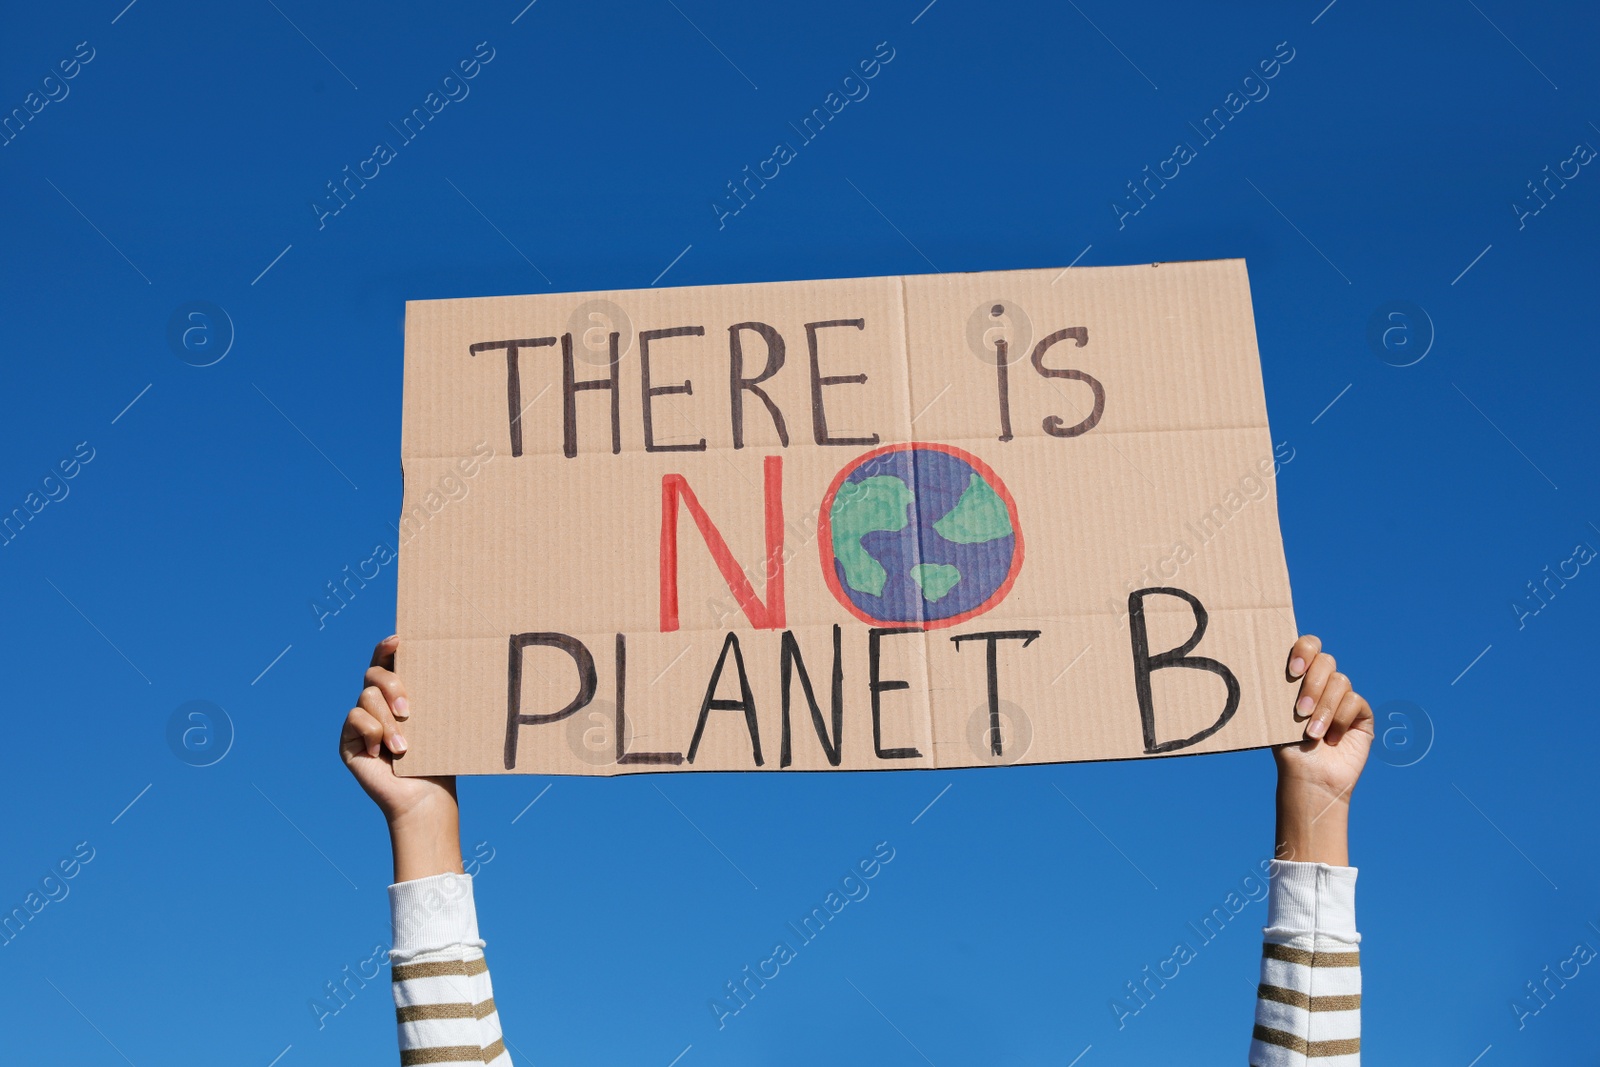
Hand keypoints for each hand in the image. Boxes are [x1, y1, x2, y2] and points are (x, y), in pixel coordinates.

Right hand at [339, 635, 462, 880]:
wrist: (425, 795)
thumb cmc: (438, 758)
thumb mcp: (436, 720)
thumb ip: (429, 694)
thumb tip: (443, 662)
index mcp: (400, 696)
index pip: (387, 662)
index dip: (388, 648)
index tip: (399, 639)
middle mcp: (378, 704)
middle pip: (373, 674)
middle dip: (392, 686)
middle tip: (409, 711)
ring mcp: (360, 721)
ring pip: (366, 697)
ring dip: (387, 721)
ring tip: (403, 747)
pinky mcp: (348, 740)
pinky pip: (354, 718)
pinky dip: (372, 732)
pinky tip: (384, 752)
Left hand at [1271, 634, 1372, 865]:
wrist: (1308, 778)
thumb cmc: (1286, 747)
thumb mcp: (1277, 714)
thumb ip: (1278, 687)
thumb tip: (1258, 660)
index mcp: (1301, 677)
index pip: (1308, 645)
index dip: (1303, 650)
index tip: (1292, 671)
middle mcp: (1324, 682)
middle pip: (1325, 660)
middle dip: (1312, 685)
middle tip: (1300, 711)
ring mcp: (1344, 696)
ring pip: (1340, 681)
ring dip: (1324, 708)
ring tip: (1312, 733)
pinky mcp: (1361, 713)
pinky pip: (1355, 701)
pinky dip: (1340, 719)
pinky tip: (1332, 739)